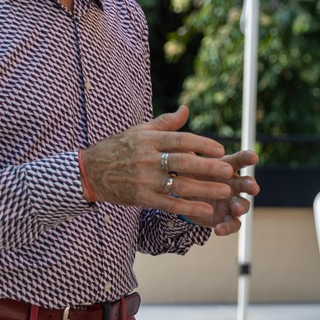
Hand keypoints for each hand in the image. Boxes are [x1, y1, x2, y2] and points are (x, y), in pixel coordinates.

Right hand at [81, 106, 238, 218]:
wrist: (90, 171)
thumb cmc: (118, 148)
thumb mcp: (140, 131)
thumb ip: (165, 122)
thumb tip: (187, 109)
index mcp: (149, 140)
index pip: (180, 140)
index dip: (202, 144)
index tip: (221, 150)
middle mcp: (148, 159)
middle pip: (183, 162)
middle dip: (208, 167)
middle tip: (228, 171)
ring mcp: (145, 179)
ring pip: (179, 185)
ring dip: (204, 189)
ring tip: (225, 191)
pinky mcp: (142, 197)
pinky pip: (169, 203)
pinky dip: (188, 207)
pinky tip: (205, 209)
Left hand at [189, 150, 259, 236]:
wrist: (184, 198)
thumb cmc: (189, 174)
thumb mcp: (187, 162)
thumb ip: (189, 151)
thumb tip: (181, 135)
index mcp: (226, 167)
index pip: (240, 160)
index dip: (247, 158)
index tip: (253, 157)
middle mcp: (233, 184)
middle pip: (247, 184)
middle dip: (251, 185)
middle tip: (252, 188)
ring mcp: (231, 202)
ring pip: (243, 205)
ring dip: (241, 206)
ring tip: (236, 209)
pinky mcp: (226, 218)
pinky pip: (232, 224)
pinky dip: (227, 227)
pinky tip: (219, 230)